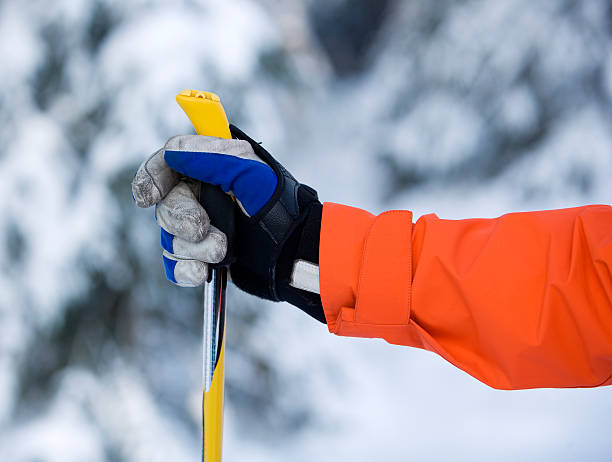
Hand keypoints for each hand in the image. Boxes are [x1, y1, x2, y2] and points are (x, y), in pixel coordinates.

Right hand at [132, 126, 324, 321]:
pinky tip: (203, 272)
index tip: (149, 195)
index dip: (151, 177)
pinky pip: (176, 265)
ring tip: (223, 250)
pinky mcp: (203, 256)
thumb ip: (213, 157)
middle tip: (204, 228)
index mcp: (210, 166)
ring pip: (169, 237)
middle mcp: (202, 194)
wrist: (293, 253)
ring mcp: (201, 226)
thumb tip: (173, 151)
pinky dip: (186, 270)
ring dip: (194, 247)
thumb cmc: (278, 207)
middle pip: (165, 204)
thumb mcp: (252, 173)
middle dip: (182, 219)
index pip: (167, 163)